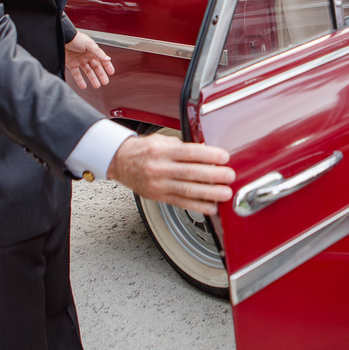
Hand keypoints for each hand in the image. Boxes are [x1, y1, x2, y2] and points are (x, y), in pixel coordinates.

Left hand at [65, 31, 114, 88]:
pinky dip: (80, 80)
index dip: (107, 66)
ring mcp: (79, 60)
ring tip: (96, 86)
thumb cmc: (76, 38)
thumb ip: (99, 53)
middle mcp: (86, 56)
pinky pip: (76, 74)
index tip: (111, 73)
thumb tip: (108, 59)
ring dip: (92, 79)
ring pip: (87, 72)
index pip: (102, 60)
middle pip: (96, 67)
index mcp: (92, 51)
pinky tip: (83, 86)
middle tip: (105, 82)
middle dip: (101, 75)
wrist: (62, 37)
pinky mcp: (71, 64)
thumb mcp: (89, 45)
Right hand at [107, 134, 234, 213]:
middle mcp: (160, 168)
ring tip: (225, 194)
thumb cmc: (143, 150)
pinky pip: (181, 203)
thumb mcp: (162, 141)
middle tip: (229, 176)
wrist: (119, 162)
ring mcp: (159, 185)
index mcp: (162, 151)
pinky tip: (211, 207)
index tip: (224, 157)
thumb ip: (183, 147)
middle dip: (214, 176)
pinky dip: (198, 206)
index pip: (189, 153)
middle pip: (191, 173)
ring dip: (209, 194)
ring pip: (187, 191)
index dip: (209, 155)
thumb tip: (205, 150)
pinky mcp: (159, 196)